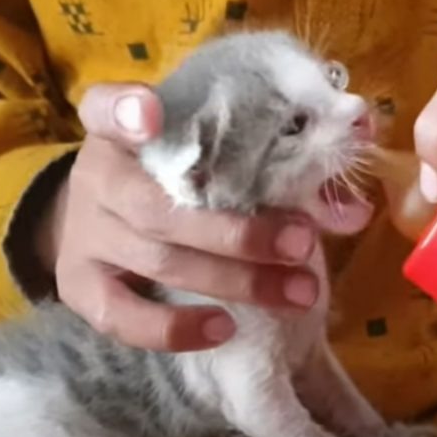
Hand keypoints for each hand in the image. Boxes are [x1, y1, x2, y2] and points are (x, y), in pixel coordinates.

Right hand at [39, 83, 318, 351]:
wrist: (101, 220)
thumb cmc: (174, 180)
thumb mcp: (211, 157)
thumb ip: (276, 169)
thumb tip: (356, 210)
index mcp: (122, 130)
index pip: (107, 107)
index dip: (126, 109)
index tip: (151, 112)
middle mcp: (96, 178)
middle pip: (163, 207)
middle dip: (240, 231)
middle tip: (304, 242)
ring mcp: (85, 237)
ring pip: (161, 262)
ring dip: (237, 281)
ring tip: (299, 292)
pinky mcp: (81, 288)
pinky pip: (123, 318)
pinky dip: (175, 329)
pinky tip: (226, 328)